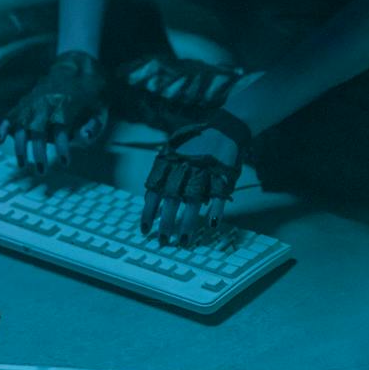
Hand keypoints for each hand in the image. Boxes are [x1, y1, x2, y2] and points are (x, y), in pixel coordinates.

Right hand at [0, 50, 106, 175]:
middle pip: (39, 132)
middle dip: (39, 152)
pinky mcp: (24, 104)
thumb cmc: (90, 95)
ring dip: (20, 147)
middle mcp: (46, 106)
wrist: (75, 66)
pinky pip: (10, 117)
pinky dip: (3, 128)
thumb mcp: (100, 109)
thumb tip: (84, 138)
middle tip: (41, 171)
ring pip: (22, 127)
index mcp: (65, 106)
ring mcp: (32, 105)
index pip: (62, 130)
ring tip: (22, 164)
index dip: (63, 147)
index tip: (65, 162)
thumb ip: (94, 125)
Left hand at [138, 112, 250, 245]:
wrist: (223, 128)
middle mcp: (184, 169)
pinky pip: (219, 196)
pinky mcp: (222, 176)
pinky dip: (216, 211)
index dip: (149, 212)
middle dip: (167, 222)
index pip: (154, 191)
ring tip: (184, 240)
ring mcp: (204, 172)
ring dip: (188, 222)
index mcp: (169, 164)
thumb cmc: (194, 145)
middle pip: (172, 199)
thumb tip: (154, 204)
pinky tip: (211, 225)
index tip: (145, 229)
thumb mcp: (173, 153)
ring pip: (194, 201)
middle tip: (163, 241)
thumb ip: (163, 175)